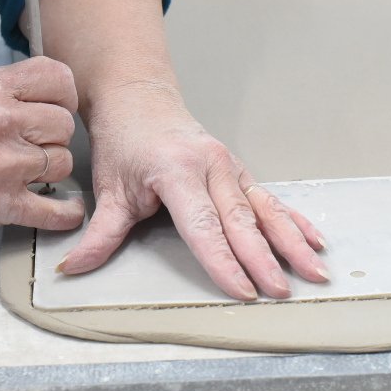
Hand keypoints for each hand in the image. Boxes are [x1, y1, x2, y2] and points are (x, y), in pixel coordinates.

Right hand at [0, 57, 84, 238]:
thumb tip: (27, 98)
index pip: (57, 79)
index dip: (61, 96)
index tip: (54, 108)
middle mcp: (2, 121)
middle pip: (64, 124)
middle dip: (53, 136)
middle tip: (34, 146)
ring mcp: (5, 164)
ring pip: (62, 163)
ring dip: (50, 171)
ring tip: (29, 174)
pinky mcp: (0, 204)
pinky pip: (55, 211)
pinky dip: (64, 214)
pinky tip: (62, 210)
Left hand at [57, 82, 328, 300]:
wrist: (139, 99)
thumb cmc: (124, 141)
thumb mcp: (109, 188)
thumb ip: (101, 233)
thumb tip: (75, 268)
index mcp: (178, 170)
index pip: (204, 226)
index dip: (222, 261)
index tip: (241, 290)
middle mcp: (211, 166)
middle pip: (241, 221)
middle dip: (264, 259)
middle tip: (280, 291)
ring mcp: (230, 167)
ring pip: (265, 209)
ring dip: (291, 242)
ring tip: (314, 271)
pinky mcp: (239, 171)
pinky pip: (271, 198)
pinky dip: (294, 220)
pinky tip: (315, 240)